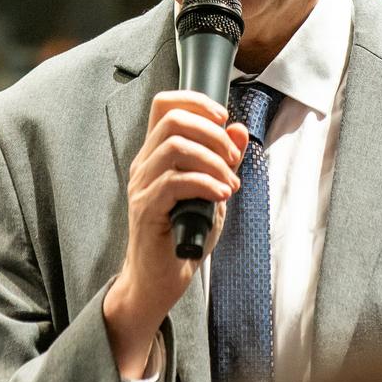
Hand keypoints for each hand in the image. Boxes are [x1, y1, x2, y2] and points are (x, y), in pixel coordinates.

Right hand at [104, 90, 248, 377]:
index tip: (223, 117)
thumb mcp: (212, 192)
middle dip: (212, 133)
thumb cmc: (184, 237)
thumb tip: (239, 129)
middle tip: (233, 159)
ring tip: (229, 183)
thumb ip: (223, 161)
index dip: (195, 101)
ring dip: (212, 160)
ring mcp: (142, 187)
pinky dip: (204, 184)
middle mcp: (145, 165)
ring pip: (174, 148)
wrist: (160, 280)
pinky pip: (174, 183)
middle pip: (172, 120)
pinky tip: (221, 195)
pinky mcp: (146, 210)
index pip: (165, 105)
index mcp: (157, 155)